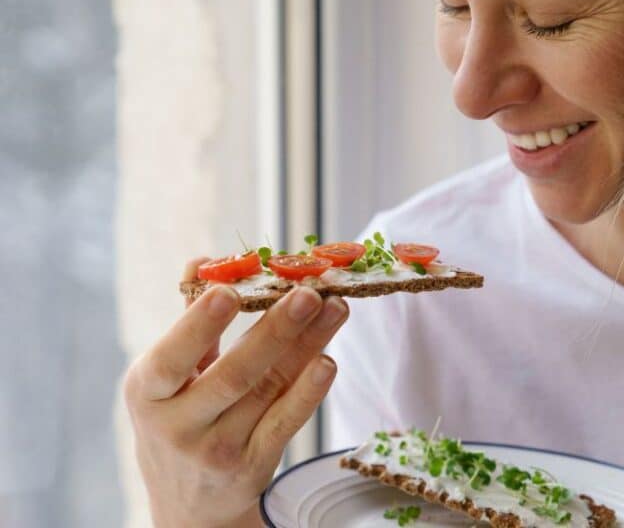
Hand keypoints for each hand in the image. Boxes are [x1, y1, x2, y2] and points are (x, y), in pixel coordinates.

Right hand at [123, 258, 348, 527]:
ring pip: (270, 390)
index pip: (172, 358)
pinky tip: (327, 360)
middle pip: (235, 374)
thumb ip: (189, 321)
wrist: (187, 502)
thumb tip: (203, 261)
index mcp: (148, 392)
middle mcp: (180, 425)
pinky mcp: (254, 465)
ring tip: (335, 308)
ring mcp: (219, 449)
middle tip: (308, 293)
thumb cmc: (176, 417)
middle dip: (275, 331)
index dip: (199, 325)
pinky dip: (308, 392)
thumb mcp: (164, 377)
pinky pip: (286, 423)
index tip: (229, 290)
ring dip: (308, 346)